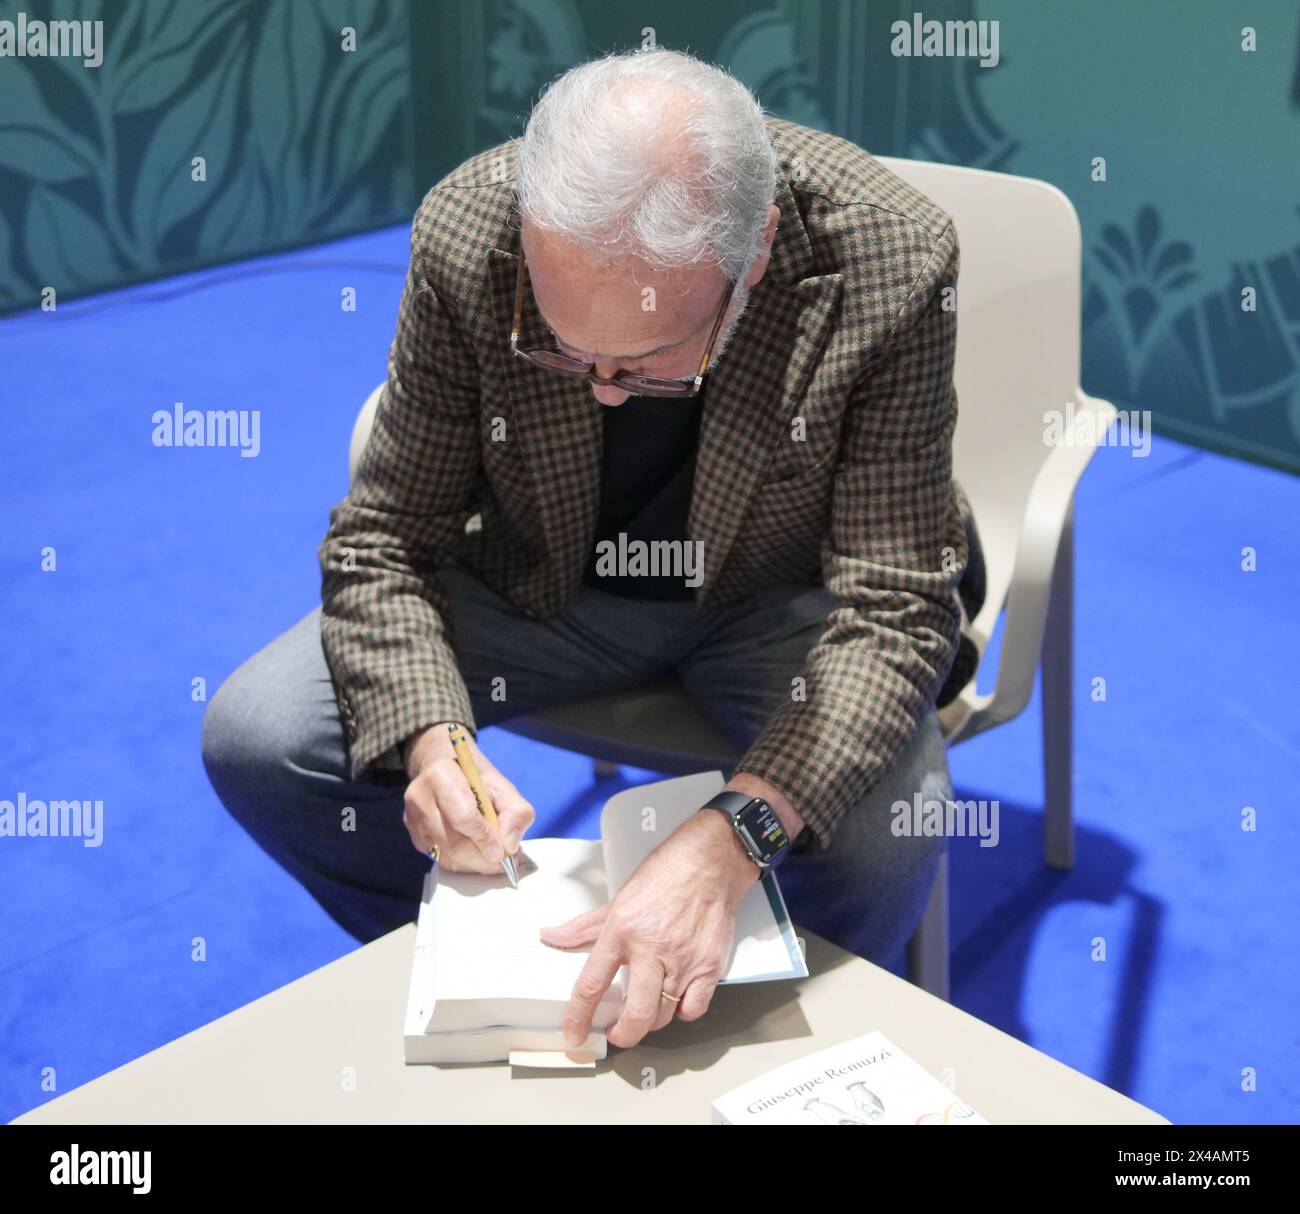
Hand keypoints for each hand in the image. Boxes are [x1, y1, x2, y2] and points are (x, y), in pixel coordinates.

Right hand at [401, 722, 534, 873]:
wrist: (447, 769)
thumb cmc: (476, 778)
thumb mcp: (504, 787)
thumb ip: (516, 812)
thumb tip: (509, 844)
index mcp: (441, 774)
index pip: (463, 817)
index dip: (485, 838)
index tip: (503, 851)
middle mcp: (420, 797)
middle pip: (453, 842)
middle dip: (482, 857)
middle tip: (503, 862)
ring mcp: (413, 818)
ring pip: (447, 855)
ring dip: (474, 863)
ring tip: (493, 857)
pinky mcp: (414, 836)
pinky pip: (441, 859)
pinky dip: (463, 863)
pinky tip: (476, 854)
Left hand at [540, 810, 760, 1048]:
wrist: (710, 862)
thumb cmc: (666, 874)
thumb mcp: (619, 899)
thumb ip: (585, 926)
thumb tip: (552, 936)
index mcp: (622, 931)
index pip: (592, 983)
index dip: (579, 1016)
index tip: (575, 1033)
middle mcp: (651, 949)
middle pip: (636, 1013)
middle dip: (623, 1033)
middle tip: (617, 1033)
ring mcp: (683, 960)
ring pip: (664, 1014)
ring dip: (651, 1020)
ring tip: (645, 1010)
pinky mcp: (709, 966)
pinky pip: (693, 1008)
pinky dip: (683, 1011)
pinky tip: (676, 999)